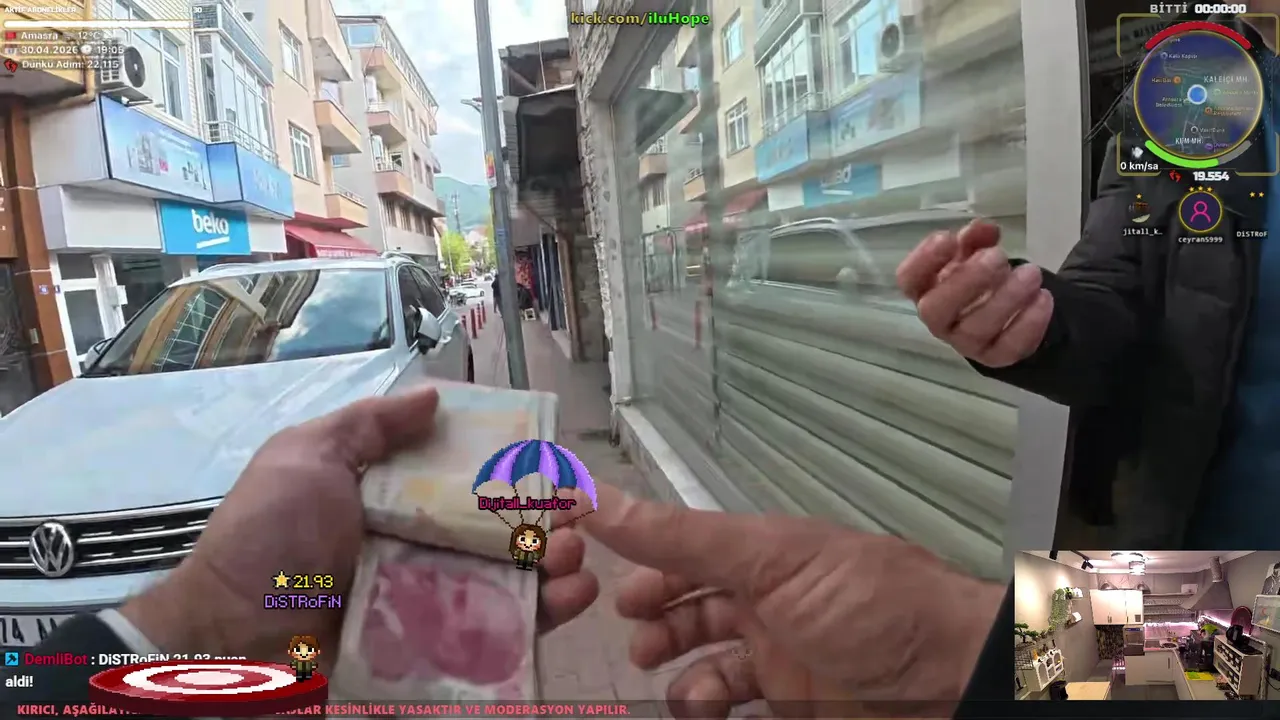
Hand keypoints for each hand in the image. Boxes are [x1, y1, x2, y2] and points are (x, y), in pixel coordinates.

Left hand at [120, 386, 598, 659]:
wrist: (231, 638)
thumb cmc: (268, 538)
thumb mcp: (307, 456)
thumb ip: (369, 427)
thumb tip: (434, 397)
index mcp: (392, 500)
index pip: (466, 479)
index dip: (511, 470)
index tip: (550, 460)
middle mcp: (419, 547)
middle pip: (499, 529)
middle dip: (547, 517)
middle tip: (576, 513)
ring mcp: (431, 600)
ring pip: (510, 579)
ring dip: (555, 562)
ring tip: (575, 552)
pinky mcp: (436, 650)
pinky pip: (498, 633)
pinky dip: (542, 617)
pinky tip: (572, 597)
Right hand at [577, 485, 1002, 718]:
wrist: (954, 680)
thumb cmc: (863, 603)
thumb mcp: (768, 559)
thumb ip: (680, 538)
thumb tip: (591, 494)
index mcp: (762, 556)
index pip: (685, 555)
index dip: (642, 568)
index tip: (602, 592)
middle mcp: (768, 605)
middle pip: (691, 615)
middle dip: (656, 629)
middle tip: (641, 647)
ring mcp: (784, 662)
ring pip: (707, 672)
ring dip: (684, 682)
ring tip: (688, 695)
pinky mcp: (796, 709)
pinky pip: (735, 712)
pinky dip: (709, 714)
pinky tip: (707, 716)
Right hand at [896, 220, 1052, 367]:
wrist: (1008, 313)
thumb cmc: (980, 279)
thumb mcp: (975, 253)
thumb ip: (975, 239)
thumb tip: (983, 228)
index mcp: (926, 290)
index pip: (908, 280)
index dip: (923, 261)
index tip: (948, 238)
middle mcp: (939, 320)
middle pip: (936, 309)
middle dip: (968, 280)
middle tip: (998, 257)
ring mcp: (965, 343)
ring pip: (976, 328)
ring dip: (1006, 298)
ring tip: (1032, 273)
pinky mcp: (995, 357)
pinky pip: (1008, 346)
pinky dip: (1028, 322)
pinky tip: (1043, 298)